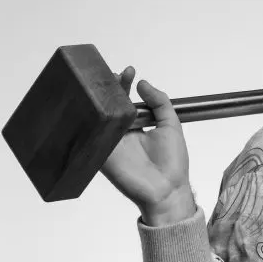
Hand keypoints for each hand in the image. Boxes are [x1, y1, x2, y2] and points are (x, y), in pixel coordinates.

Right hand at [100, 66, 196, 224]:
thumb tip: (143, 83)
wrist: (168, 190)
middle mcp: (121, 133)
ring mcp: (110, 143)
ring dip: (97, 100)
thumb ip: (160, 102)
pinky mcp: (102, 154)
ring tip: (102, 83)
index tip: (129, 72)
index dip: (125, 85)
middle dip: (108, 88)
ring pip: (98, 117)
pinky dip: (89, 120)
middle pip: (109, 106)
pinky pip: (91, 134)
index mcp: (136, 126)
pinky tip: (91, 103)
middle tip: (113, 75)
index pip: (125, 101)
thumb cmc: (173, 163)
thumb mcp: (171, 125)